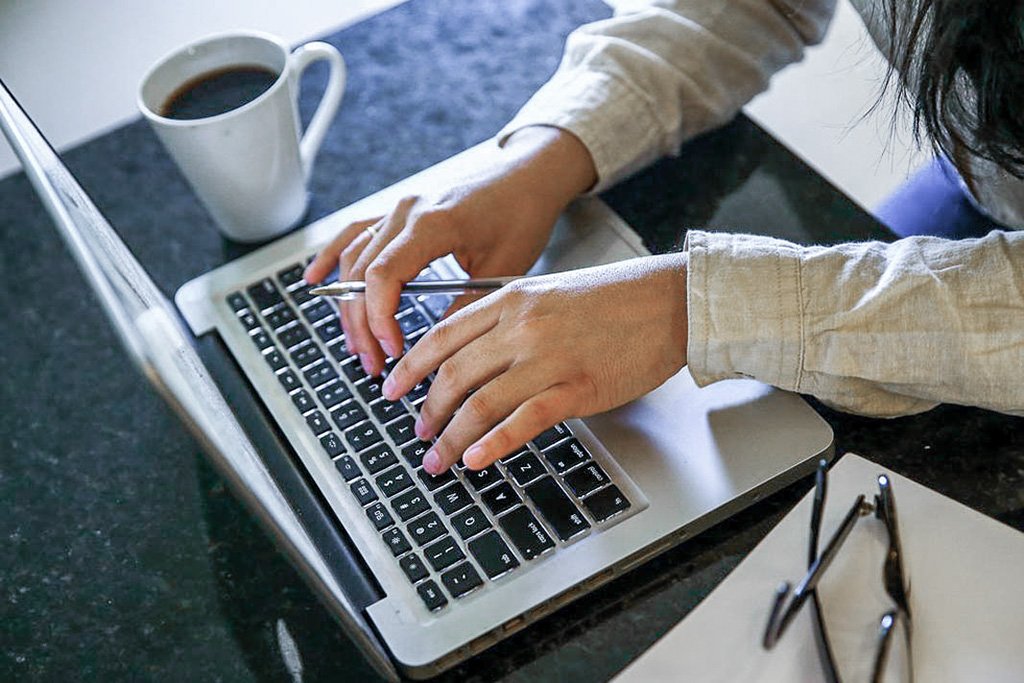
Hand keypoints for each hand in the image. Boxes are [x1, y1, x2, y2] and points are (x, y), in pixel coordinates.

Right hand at [303, 126, 596, 375]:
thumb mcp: (505, 267)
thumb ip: (466, 306)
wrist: (529, 174)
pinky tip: (314, 280)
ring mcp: (399, 209)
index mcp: (432, 224)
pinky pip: (355, 233)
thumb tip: (439, 348)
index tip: (392, 350)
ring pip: (354, 259)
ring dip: (350, 305)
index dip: (379, 318)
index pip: (383, 276)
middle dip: (362, 324)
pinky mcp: (400, 211)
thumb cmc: (523, 213)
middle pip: (362, 273)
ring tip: (358, 344)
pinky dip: (332, 257)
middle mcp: (407, 212)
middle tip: (374, 363)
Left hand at [381, 254, 688, 472]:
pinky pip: (524, 420)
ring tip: (438, 458)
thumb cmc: (616, 298)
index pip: (443, 336)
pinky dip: (494, 443)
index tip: (393, 387)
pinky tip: (476, 459)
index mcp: (512, 299)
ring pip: (481, 402)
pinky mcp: (577, 388)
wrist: (670, 301)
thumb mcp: (550, 292)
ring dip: (451, 437)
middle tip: (416, 432)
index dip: (410, 366)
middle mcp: (522, 326)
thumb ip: (510, 318)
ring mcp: (549, 358)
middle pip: (454, 373)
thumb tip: (475, 355)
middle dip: (427, 409)